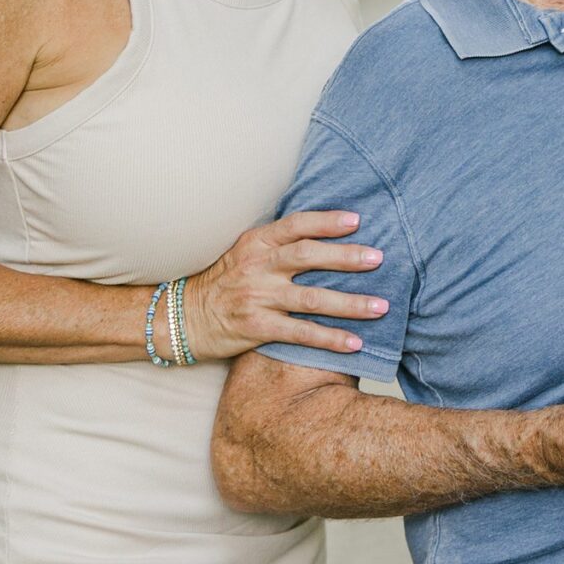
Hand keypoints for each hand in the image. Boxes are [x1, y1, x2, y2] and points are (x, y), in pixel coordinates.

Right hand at [182, 210, 387, 359]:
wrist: (182, 318)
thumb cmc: (224, 282)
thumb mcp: (245, 251)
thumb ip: (279, 243)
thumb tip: (326, 233)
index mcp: (257, 242)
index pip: (296, 226)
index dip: (327, 221)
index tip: (357, 221)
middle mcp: (258, 267)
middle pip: (308, 257)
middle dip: (347, 257)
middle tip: (378, 259)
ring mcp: (257, 298)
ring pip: (312, 298)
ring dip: (350, 303)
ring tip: (381, 306)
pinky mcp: (257, 328)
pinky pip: (300, 333)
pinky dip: (330, 338)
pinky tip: (355, 343)